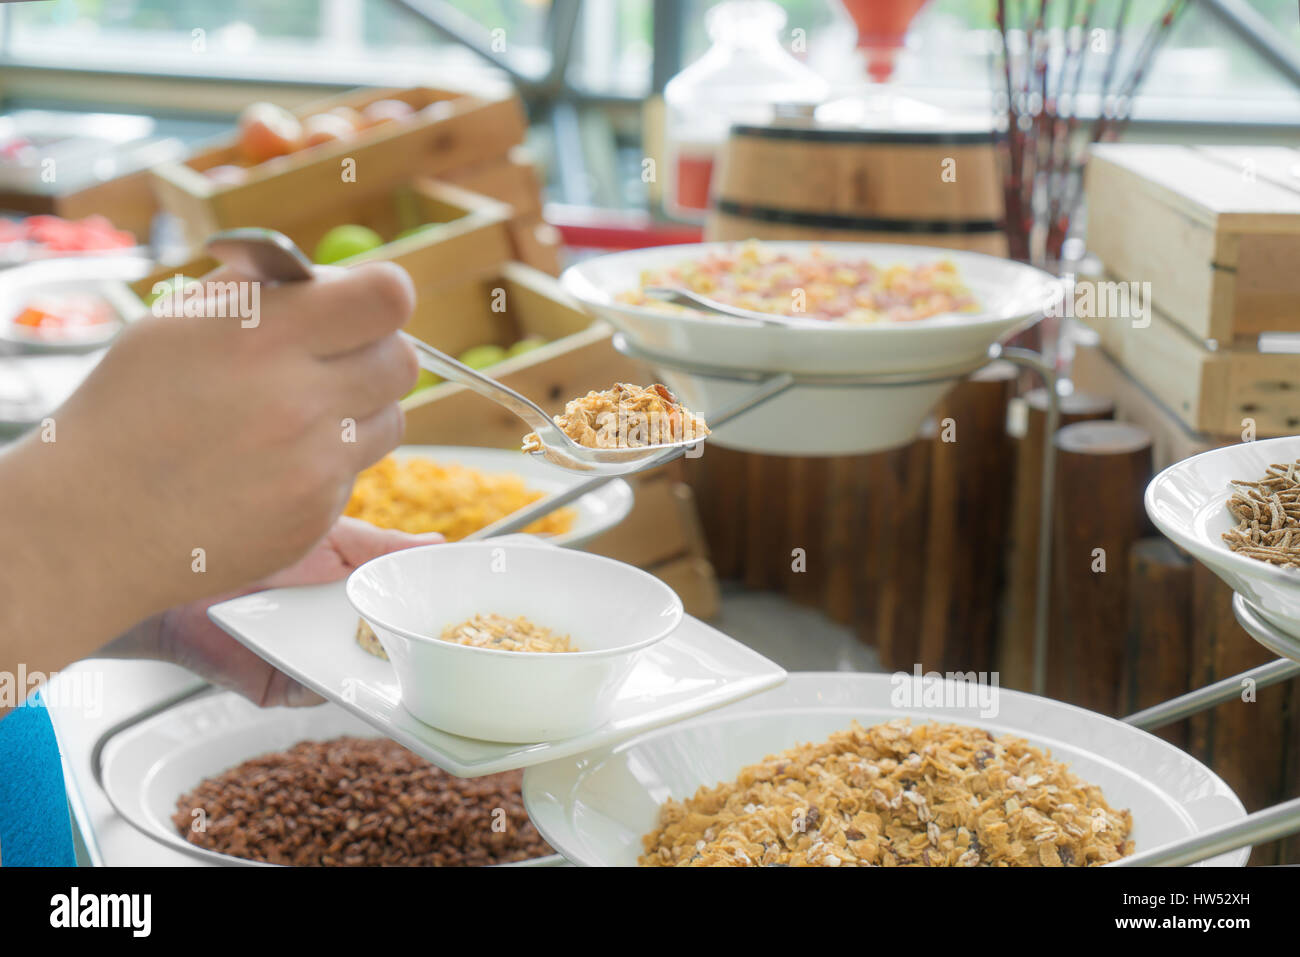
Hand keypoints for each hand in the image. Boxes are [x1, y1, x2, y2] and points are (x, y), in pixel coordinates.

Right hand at [7, 261, 417, 647]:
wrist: (94, 521)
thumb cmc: (133, 408)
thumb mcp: (178, 322)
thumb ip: (261, 289)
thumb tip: (328, 275)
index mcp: (263, 338)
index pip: (387, 298)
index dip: (382, 295)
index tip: (365, 304)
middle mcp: (299, 401)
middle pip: (403, 361)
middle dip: (375, 351)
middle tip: (333, 359)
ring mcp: (314, 466)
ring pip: (391, 419)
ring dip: (359, 410)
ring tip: (295, 414)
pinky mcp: (318, 515)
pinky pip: (356, 471)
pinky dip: (328, 462)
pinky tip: (273, 464)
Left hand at [104, 518, 442, 706]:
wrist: (179, 570)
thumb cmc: (250, 548)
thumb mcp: (333, 540)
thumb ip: (385, 547)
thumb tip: (439, 545)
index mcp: (354, 602)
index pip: (403, 617)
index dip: (433, 619)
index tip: (472, 614)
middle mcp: (338, 638)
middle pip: (391, 654)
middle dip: (422, 651)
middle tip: (457, 643)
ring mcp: (313, 666)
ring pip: (361, 677)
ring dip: (385, 669)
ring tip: (414, 654)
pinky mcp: (283, 690)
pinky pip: (319, 691)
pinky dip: (336, 679)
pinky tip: (348, 658)